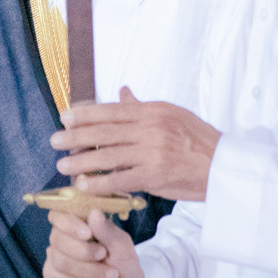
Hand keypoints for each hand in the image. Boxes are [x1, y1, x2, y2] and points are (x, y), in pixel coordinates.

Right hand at [43, 206, 145, 277]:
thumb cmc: (122, 263)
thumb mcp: (121, 246)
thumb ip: (107, 231)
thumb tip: (94, 212)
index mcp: (74, 226)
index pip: (58, 216)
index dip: (68, 223)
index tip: (87, 233)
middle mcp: (60, 244)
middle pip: (57, 240)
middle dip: (83, 250)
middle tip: (104, 255)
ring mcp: (55, 266)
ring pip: (61, 263)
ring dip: (90, 271)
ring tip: (113, 277)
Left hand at [50, 87, 220, 199]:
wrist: (224, 167)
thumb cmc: (197, 142)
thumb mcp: (173, 116)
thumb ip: (143, 107)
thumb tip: (123, 91)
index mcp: (153, 112)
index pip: (112, 110)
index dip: (86, 114)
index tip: (65, 117)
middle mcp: (151, 129)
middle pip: (105, 132)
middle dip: (76, 137)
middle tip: (54, 141)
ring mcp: (152, 152)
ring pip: (108, 156)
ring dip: (82, 162)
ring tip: (62, 165)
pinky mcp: (155, 175)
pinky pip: (121, 179)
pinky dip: (100, 183)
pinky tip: (84, 186)